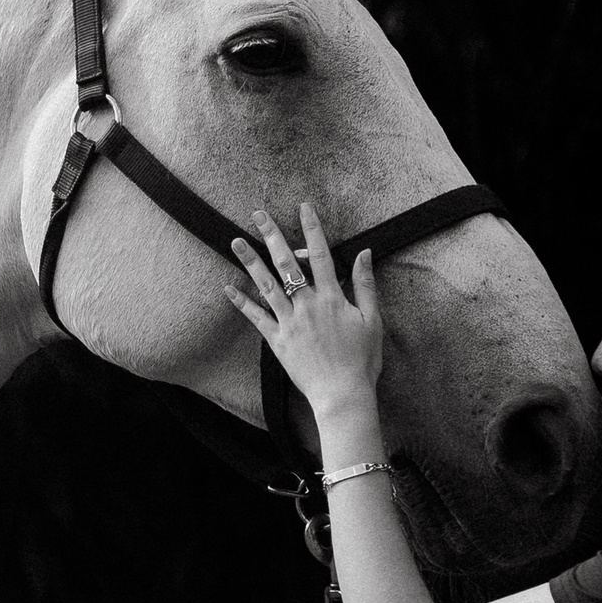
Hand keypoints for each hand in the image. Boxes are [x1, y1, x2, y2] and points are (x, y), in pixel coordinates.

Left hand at [222, 203, 381, 417]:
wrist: (343, 395)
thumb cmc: (362, 360)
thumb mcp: (373, 320)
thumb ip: (365, 285)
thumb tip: (364, 253)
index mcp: (332, 297)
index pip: (321, 254)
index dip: (312, 228)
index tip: (303, 207)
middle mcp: (307, 305)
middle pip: (287, 263)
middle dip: (271, 235)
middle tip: (257, 214)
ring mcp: (289, 322)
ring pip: (266, 285)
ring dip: (250, 261)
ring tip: (235, 241)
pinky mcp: (277, 341)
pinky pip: (256, 318)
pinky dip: (242, 302)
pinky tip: (228, 288)